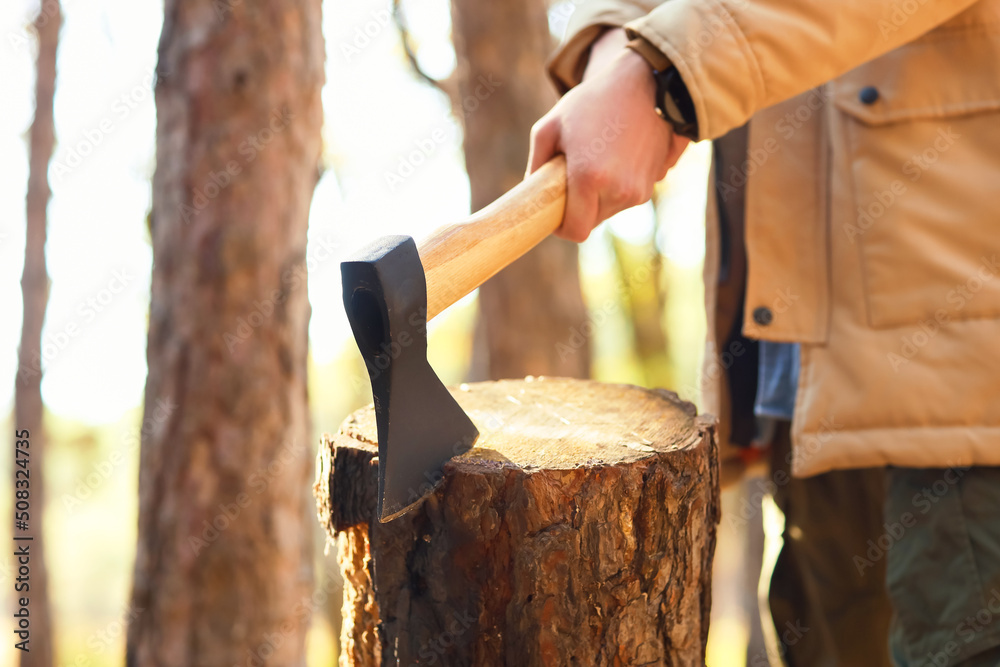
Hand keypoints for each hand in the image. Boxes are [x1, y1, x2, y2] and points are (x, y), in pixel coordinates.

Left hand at [527, 30, 689, 241]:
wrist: (645, 83)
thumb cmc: (592, 101)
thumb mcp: (551, 126)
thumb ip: (536, 164)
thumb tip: (531, 193)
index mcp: (589, 178)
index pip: (575, 231)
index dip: (562, 228)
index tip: (556, 214)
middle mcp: (618, 190)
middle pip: (591, 222)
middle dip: (580, 208)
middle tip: (573, 179)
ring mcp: (640, 189)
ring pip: (610, 211)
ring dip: (599, 196)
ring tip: (597, 160)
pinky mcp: (654, 182)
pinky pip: (627, 197)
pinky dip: (618, 186)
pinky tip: (617, 157)